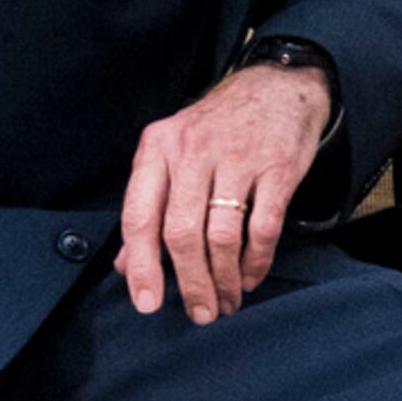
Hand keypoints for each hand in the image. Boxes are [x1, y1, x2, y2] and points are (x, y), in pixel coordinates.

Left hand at [116, 62, 332, 323]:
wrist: (277, 87)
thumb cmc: (217, 129)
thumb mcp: (172, 153)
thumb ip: (148, 206)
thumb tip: (123, 265)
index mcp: (158, 148)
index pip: (139, 215)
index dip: (141, 264)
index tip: (147, 303)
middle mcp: (193, 150)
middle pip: (182, 232)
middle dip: (190, 282)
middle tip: (200, 313)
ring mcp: (237, 157)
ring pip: (222, 235)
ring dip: (225, 278)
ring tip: (227, 302)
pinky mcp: (278, 167)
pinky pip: (264, 227)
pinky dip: (257, 261)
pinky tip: (251, 277)